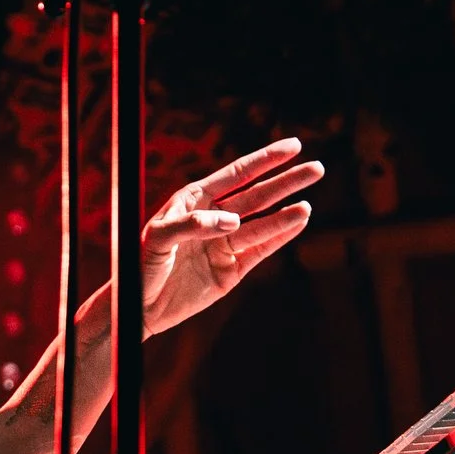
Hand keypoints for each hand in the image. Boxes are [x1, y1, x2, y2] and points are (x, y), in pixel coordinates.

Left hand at [140, 138, 322, 336]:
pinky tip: (298, 222)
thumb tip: (232, 220)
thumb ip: (193, 224)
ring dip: (286, 214)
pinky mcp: (230, 271)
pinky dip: (279, 238)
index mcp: (194, 200)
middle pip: (258, 195)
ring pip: (262, 224)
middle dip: (287, 182)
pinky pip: (259, 251)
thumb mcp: (159, 238)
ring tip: (307, 205)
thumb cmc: (139, 264)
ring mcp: (224, 244)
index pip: (238, 174)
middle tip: (317, 168)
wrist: (137, 307)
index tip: (294, 146)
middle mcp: (214, 218)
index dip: (266, 159)